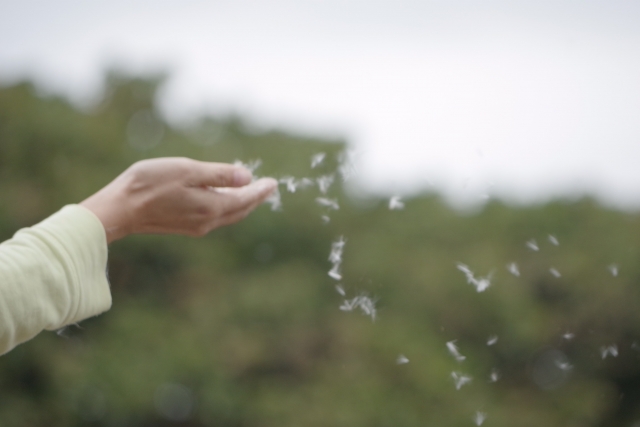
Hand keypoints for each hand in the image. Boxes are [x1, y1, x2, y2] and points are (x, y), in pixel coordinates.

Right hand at [80, 157, 276, 242]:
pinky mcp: (184, 226)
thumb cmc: (150, 184)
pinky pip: (215, 217)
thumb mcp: (187, 171)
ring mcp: (196, 226)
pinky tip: (223, 199)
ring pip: (228, 215)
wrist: (120, 209)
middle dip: (255, 199)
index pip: (245, 199)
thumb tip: (247, 177)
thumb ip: (219, 175)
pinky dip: (226, 207)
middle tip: (267, 188)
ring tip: (250, 192)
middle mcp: (207, 221)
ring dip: (241, 204)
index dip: (260, 191)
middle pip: (240, 210)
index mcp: (211, 207)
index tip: (273, 183)